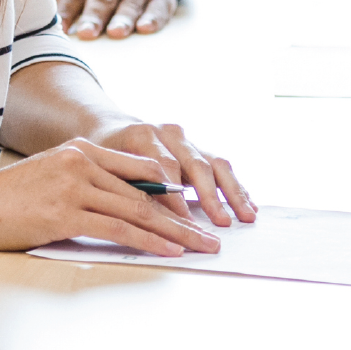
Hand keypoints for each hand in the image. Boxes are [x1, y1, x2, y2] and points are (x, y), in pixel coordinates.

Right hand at [0, 138, 220, 256]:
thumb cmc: (2, 201)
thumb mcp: (48, 180)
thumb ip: (84, 186)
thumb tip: (122, 210)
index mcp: (79, 150)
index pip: (140, 169)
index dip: (172, 192)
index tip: (195, 210)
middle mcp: (80, 161)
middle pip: (146, 192)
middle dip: (183, 217)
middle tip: (210, 235)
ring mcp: (73, 186)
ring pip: (138, 211)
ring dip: (176, 232)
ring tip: (201, 247)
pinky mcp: (64, 213)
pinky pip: (118, 229)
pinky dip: (149, 241)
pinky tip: (169, 251)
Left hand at [57, 0, 177, 38]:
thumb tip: (34, 19)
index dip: (67, 10)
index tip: (60, 29)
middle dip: (94, 16)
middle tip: (86, 34)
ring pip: (130, 3)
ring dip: (123, 18)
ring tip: (116, 33)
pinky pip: (158, 7)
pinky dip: (153, 18)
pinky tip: (146, 29)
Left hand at [88, 117, 253, 229]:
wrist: (109, 127)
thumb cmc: (102, 153)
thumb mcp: (102, 165)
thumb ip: (122, 184)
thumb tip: (140, 216)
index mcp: (143, 134)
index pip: (163, 166)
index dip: (174, 196)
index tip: (183, 222)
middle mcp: (168, 133)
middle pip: (195, 163)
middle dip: (210, 196)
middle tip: (221, 222)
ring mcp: (185, 139)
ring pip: (215, 163)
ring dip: (232, 191)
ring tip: (247, 216)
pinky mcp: (196, 148)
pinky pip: (220, 166)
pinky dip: (235, 187)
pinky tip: (248, 205)